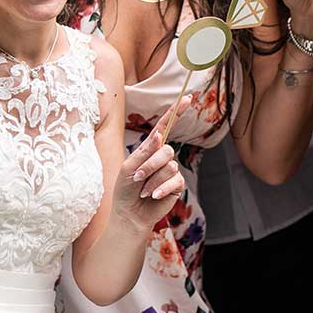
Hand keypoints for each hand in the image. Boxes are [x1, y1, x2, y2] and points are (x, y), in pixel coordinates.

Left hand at [115, 100, 186, 226]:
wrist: (130, 214)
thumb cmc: (125, 189)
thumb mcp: (129, 167)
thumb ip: (144, 152)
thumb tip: (158, 136)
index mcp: (150, 148)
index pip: (164, 127)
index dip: (176, 112)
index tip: (187, 98)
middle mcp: (162, 157)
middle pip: (166, 150)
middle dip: (150, 165)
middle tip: (137, 178)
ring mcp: (171, 171)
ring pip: (169, 166)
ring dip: (152, 180)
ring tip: (143, 190)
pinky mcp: (176, 185)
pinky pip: (174, 181)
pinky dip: (161, 189)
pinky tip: (153, 196)